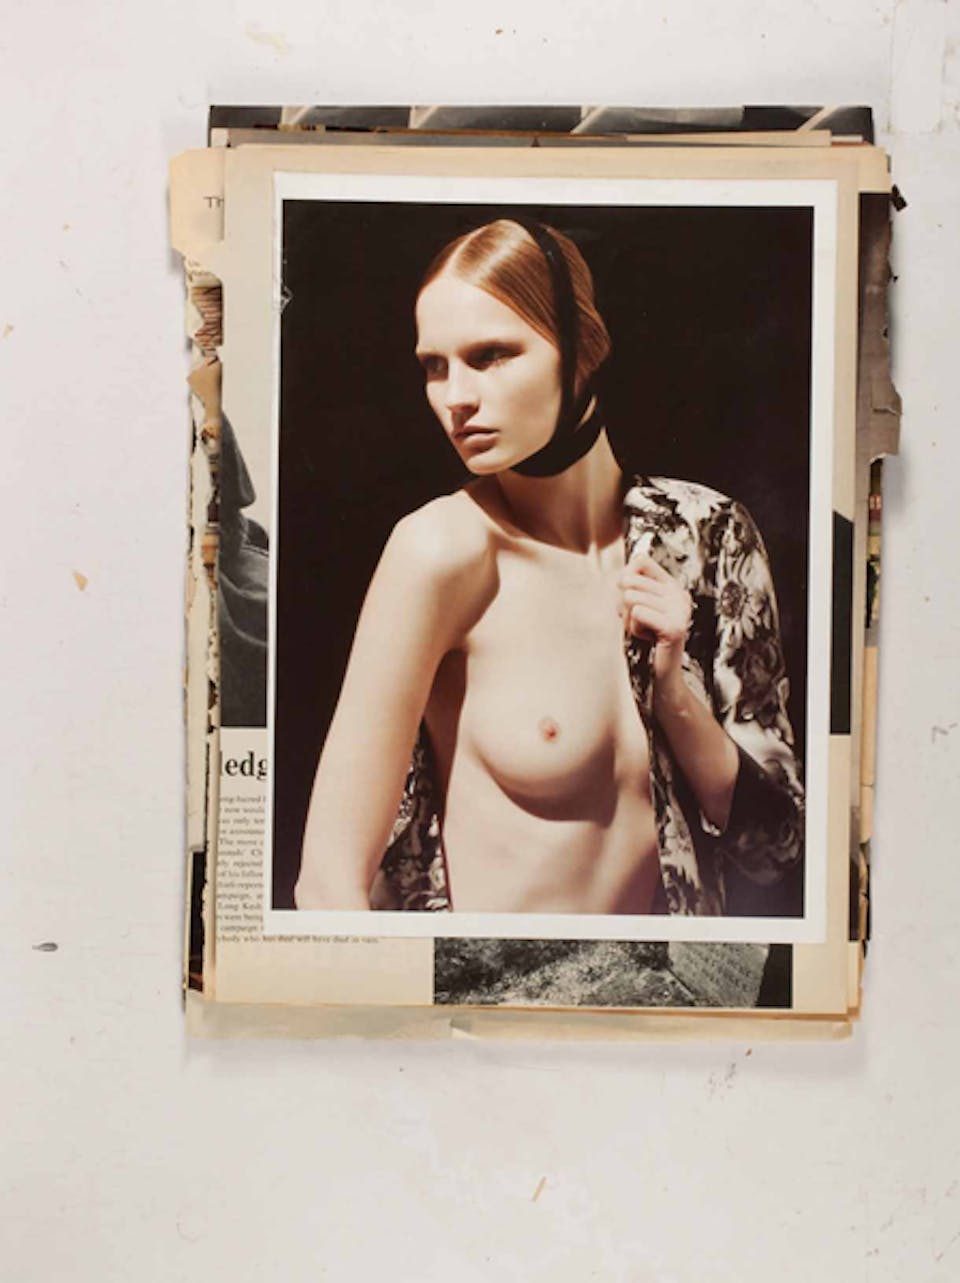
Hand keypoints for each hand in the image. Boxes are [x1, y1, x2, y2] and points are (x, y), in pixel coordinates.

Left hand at [617, 554, 691, 687]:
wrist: (662, 672)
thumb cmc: (646, 638)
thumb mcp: (638, 606)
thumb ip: (631, 587)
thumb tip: (621, 576)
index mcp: (673, 586)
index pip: (640, 560)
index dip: (625, 577)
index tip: (630, 598)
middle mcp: (679, 594)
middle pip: (630, 580)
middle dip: (623, 603)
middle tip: (636, 620)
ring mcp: (680, 610)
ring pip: (631, 597)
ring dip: (628, 619)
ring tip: (644, 630)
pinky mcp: (674, 627)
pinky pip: (637, 614)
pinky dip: (634, 629)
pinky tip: (648, 638)